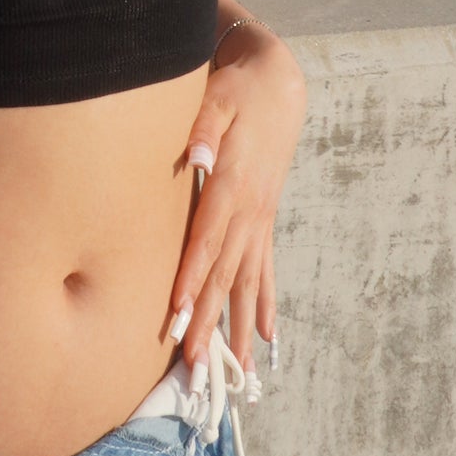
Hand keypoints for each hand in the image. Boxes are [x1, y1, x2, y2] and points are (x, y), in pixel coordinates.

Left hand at [162, 11, 305, 385]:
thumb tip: (199, 161)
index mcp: (233, 185)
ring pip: (246, 282)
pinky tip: (267, 340)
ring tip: (236, 373)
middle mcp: (251, 211)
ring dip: (237, 326)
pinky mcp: (265, 219)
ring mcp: (261, 218)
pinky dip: (264, 305)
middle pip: (224, 274)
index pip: (206, 242)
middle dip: (208, 321)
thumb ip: (205, 130)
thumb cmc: (236, 87)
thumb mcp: (218, 97)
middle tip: (194, 365)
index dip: (192, 280)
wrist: (277, 81)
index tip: (178, 316)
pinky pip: (264, 270)